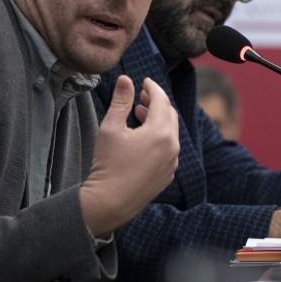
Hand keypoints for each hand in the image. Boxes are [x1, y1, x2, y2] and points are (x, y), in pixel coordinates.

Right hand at [80, 75, 179, 236]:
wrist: (110, 202)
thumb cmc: (108, 164)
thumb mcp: (111, 128)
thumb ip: (121, 101)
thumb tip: (126, 79)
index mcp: (160, 132)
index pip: (161, 100)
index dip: (152, 88)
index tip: (144, 81)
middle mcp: (172, 146)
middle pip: (170, 114)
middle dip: (157, 102)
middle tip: (141, 96)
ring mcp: (172, 162)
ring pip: (171, 132)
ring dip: (158, 120)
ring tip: (140, 115)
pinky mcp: (168, 174)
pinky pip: (169, 149)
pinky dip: (160, 138)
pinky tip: (143, 139)